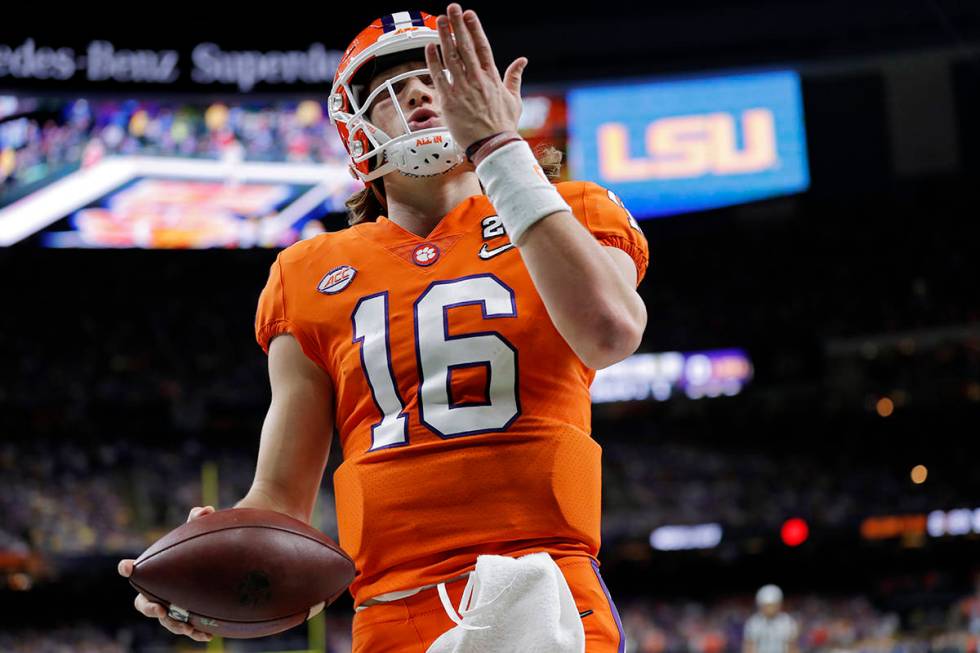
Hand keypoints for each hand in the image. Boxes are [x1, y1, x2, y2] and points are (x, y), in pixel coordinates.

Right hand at [118, 505, 215, 641]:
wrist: (212, 565)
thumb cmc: (198, 548)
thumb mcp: (197, 533)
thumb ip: (198, 520)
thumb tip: (205, 510)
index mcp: (154, 572)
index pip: (136, 570)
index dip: (129, 569)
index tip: (126, 565)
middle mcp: (157, 591)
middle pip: (144, 603)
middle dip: (149, 607)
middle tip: (159, 608)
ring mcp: (170, 606)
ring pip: (166, 621)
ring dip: (174, 625)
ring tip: (187, 627)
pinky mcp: (186, 617)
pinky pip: (186, 629)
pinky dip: (194, 634)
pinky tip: (207, 636)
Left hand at [424, 3, 527, 150]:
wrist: (493, 146)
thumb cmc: (503, 126)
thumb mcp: (514, 99)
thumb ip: (515, 77)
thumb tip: (523, 60)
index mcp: (492, 78)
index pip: (482, 47)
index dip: (474, 28)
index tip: (469, 14)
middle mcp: (477, 80)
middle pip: (465, 46)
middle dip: (458, 25)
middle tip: (452, 8)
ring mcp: (463, 89)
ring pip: (451, 57)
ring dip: (445, 37)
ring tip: (440, 20)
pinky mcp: (450, 101)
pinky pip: (439, 77)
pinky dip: (434, 61)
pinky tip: (429, 47)